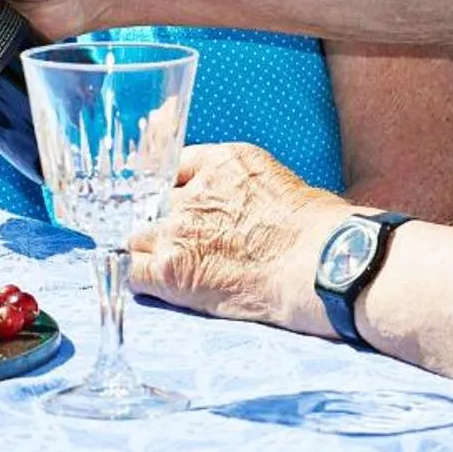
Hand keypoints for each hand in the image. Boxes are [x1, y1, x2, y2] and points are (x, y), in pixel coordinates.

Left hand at [127, 143, 352, 335]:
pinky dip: (139, 281)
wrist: (320, 263)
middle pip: (152, 203)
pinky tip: (158, 288)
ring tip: (172, 270)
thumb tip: (241, 210)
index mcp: (222, 163)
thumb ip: (242, 190)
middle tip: (184, 244)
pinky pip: (132, 273)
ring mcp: (178, 230)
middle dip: (163, 222)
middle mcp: (193, 191)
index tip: (173, 201)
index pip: (175, 165)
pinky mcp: (172, 270)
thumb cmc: (318, 231)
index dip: (174, 187)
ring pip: (137, 238)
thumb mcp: (278, 183)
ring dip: (150, 252)